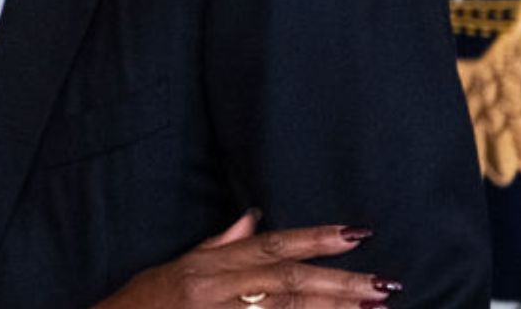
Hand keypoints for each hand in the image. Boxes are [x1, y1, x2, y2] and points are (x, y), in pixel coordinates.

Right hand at [93, 212, 402, 308]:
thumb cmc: (137, 307)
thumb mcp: (171, 269)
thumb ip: (216, 247)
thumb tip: (252, 220)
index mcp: (204, 268)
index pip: (269, 246)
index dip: (313, 239)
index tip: (356, 234)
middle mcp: (214, 291)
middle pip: (286, 281)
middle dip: (338, 282)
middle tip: (384, 283)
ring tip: (374, 307)